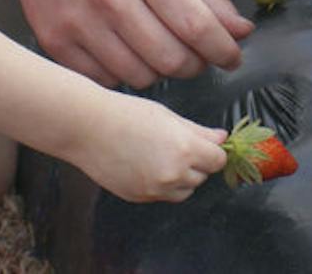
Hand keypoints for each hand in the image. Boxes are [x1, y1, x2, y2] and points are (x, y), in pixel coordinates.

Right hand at [3, 0, 253, 88]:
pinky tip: (125, 51)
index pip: (197, 26)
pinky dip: (124, 74)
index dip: (223, 50)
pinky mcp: (57, 44)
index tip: (232, 57)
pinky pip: (107, 81)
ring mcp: (81, 23)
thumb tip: (240, 32)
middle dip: (196, 65)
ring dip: (161, 71)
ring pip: (142, 77)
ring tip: (159, 49)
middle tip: (197, 55)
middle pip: (172, 60)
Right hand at [71, 92, 226, 202]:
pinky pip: (162, 195)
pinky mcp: (139, 198)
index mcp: (185, 149)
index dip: (213, 151)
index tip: (206, 144)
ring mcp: (155, 190)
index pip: (218, 160)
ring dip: (181, 177)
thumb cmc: (126, 114)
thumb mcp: (168, 116)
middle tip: (177, 144)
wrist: (88, 128)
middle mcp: (173, 174)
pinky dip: (161, 184)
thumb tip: (222, 138)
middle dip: (196, 163)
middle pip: (202, 177)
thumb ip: (198, 131)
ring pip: (184, 191)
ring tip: (160, 154)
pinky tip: (145, 163)